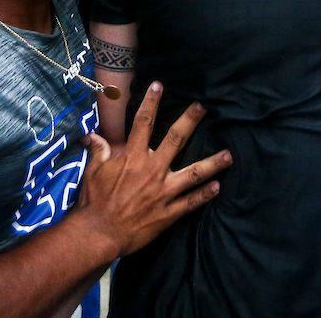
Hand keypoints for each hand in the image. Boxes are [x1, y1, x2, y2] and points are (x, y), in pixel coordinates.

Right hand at [74, 82, 230, 258]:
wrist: (97, 234)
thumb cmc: (94, 202)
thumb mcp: (93, 172)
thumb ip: (98, 151)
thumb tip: (92, 135)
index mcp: (133, 157)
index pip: (143, 123)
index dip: (151, 102)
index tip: (159, 85)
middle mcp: (152, 170)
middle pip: (175, 139)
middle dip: (190, 121)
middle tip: (203, 107)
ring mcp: (163, 192)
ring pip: (193, 173)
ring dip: (212, 163)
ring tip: (229, 155)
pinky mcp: (168, 213)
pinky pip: (191, 202)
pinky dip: (205, 195)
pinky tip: (218, 186)